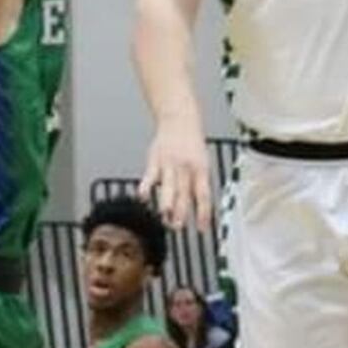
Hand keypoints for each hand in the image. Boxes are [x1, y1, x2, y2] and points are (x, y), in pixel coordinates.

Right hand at [140, 114, 211, 229]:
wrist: (179, 119)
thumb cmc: (191, 143)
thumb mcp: (202, 162)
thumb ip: (198, 184)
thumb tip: (199, 208)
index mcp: (201, 169)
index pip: (204, 195)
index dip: (203, 213)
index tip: (201, 229)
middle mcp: (186, 167)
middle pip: (184, 193)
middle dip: (181, 211)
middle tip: (177, 226)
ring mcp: (170, 164)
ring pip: (168, 186)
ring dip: (166, 202)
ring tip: (164, 215)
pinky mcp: (155, 160)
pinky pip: (150, 175)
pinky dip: (146, 188)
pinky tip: (143, 198)